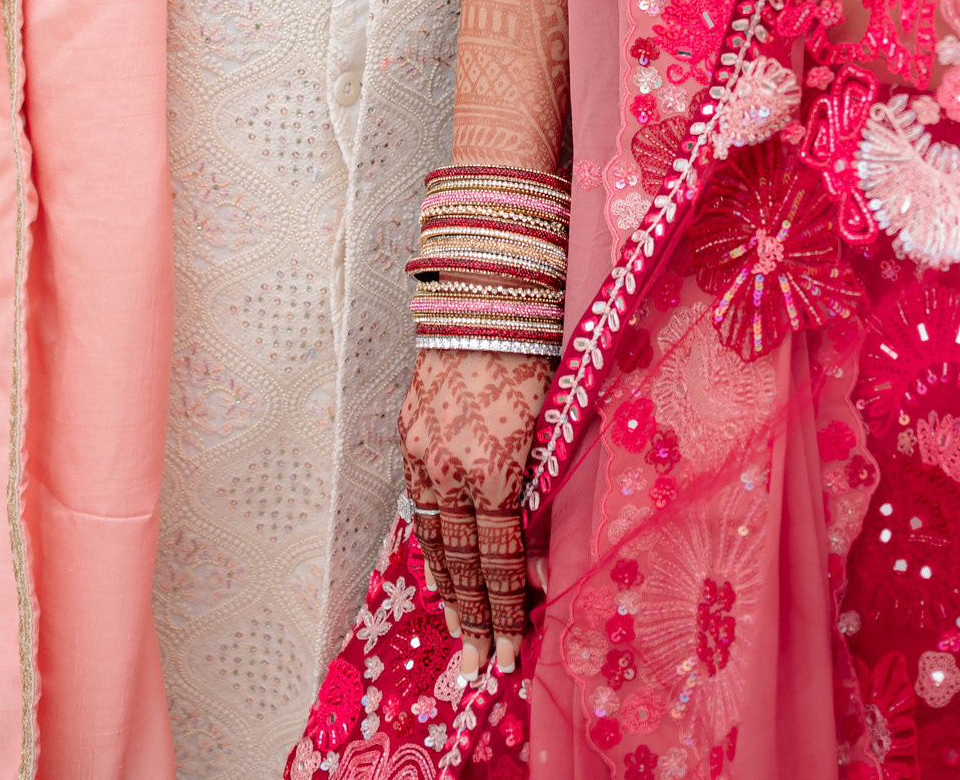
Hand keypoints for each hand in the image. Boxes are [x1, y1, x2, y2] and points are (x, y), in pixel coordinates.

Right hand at [399, 349, 553, 675]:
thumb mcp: (551, 428)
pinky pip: (420, 502)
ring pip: (433, 536)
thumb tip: (538, 563)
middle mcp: (450, 471)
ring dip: (447, 587)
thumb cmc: (536, 355)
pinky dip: (431, 540)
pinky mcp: (408, 435)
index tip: (509, 652)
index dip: (504, 611)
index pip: (498, 562)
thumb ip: (542, 497)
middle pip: (461, 563)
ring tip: (458, 628)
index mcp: (492, 471)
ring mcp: (421, 453)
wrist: (484, 294)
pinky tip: (440, 564)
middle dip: (473, 618)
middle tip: (480, 665)